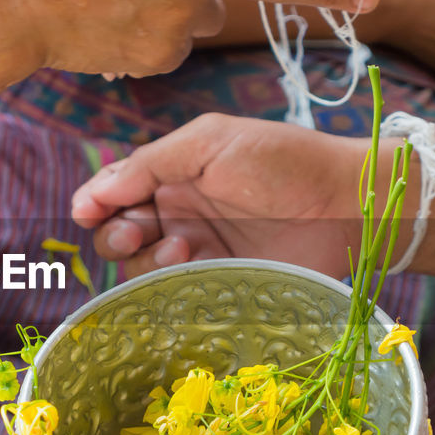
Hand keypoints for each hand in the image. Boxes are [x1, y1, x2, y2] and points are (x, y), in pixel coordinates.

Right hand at [71, 113, 364, 275]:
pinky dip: (168, 284)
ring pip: (141, 266)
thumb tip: (95, 189)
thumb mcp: (210, 143)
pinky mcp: (219, 281)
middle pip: (118, 232)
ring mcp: (198, 249)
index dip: (95, 202)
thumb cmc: (282, 161)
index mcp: (172, 172)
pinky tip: (193, 266)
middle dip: (116, 233)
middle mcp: (179, 211)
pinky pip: (174, 291)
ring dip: (145, 259)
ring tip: (181, 250)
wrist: (345, 205)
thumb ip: (150, 163)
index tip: (90, 212)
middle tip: (140, 232)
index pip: (113, 191)